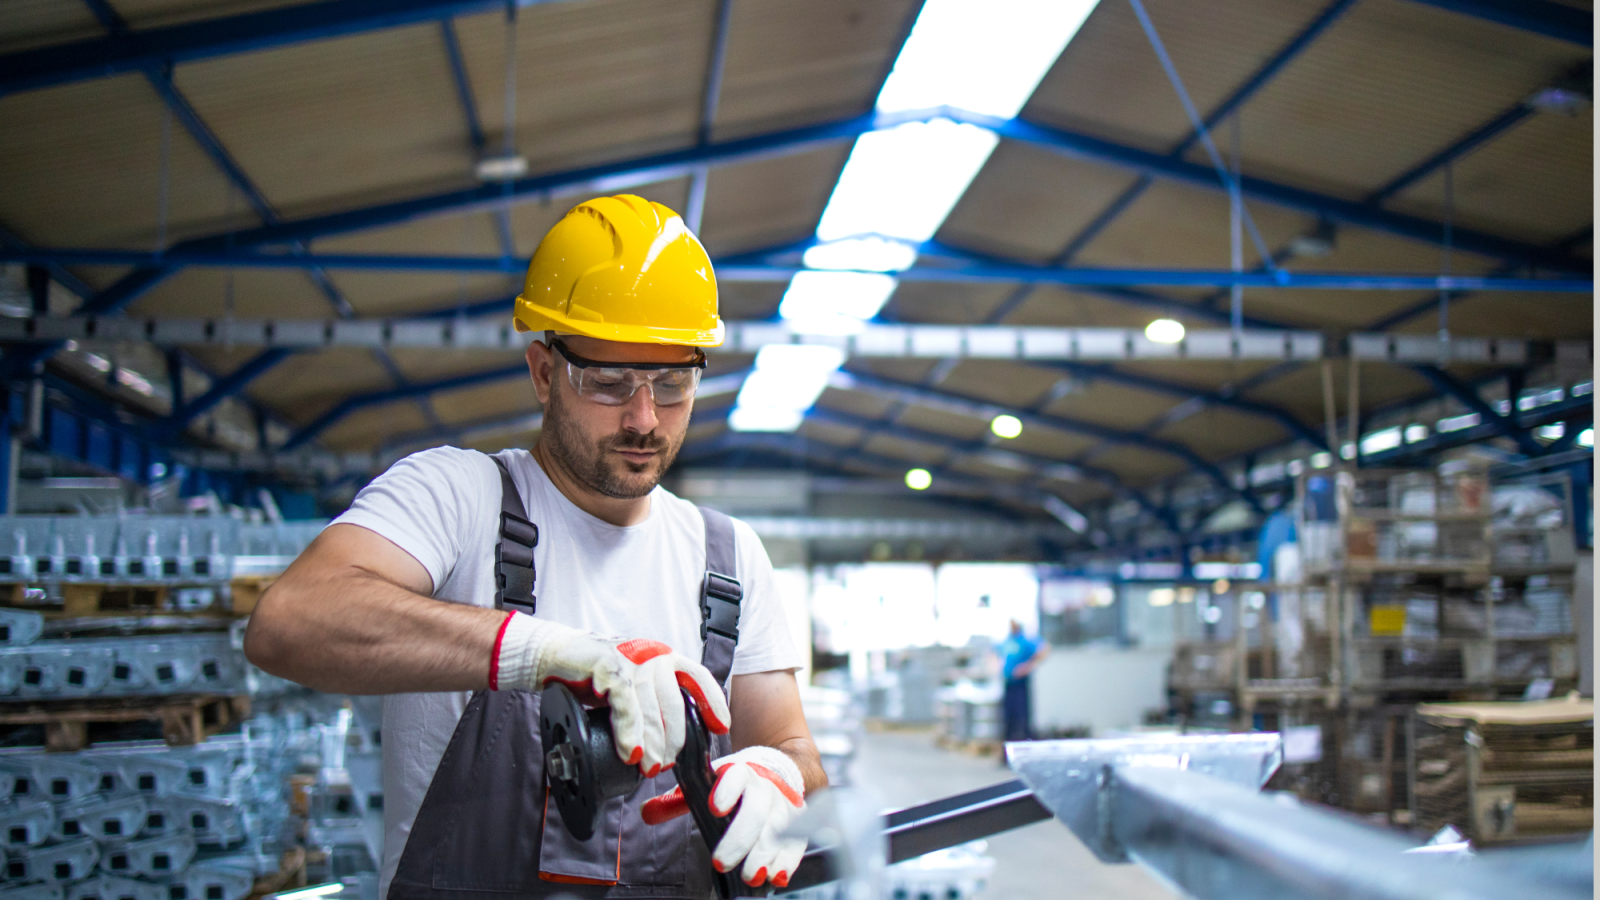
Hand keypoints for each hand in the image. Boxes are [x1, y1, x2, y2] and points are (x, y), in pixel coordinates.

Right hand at [492, 613, 729, 775]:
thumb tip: (669, 741)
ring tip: (649, 767)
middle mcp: (652, 654)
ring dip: (651, 741)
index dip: (713, 702)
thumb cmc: (593, 675)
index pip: (698, 677)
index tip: (720, 728)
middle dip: (674, 738)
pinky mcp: (608, 664)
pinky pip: (625, 702)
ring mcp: (631, 658)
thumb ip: (650, 703)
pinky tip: (630, 752)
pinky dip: (629, 731)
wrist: (551, 656)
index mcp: (663, 657)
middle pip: (675, 700)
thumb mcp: (630, 687)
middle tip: (665, 765)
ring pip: (651, 705)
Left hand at [640, 746, 805, 887]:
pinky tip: (777, 877)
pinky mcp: (799, 822)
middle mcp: (765, 787)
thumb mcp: (708, 785)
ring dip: (765, 854)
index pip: (735, 776)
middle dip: (740, 838)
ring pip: (778, 828)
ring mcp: (784, 804)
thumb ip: (679, 801)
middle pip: (756, 810)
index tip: (714, 807)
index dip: (726, 790)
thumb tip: (647, 813)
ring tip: (750, 877)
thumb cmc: (735, 784)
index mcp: (739, 772)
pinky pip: (798, 841)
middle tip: (721, 862)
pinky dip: (788, 860)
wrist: (778, 772)